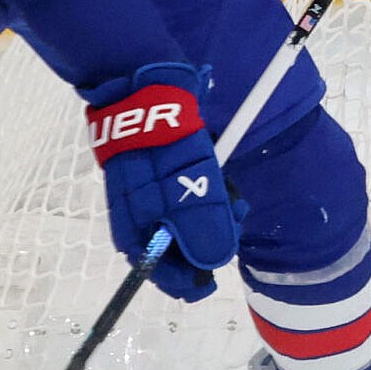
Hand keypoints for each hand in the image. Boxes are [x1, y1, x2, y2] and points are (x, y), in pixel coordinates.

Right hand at [83, 63, 241, 300]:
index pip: (156, 271)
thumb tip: (211, 263)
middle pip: (174, 249)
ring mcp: (151, 195)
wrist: (145, 87)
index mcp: (133, 228)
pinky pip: (188, 199)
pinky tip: (223, 182)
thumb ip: (199, 225)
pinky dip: (209, 197)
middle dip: (209, 244)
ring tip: (235, 200)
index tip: (209, 282)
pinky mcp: (163, 175)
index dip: (184, 281)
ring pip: (186, 224)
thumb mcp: (187, 186)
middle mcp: (140, 217)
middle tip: (236, 220)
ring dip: (215, 218)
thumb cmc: (162, 141)